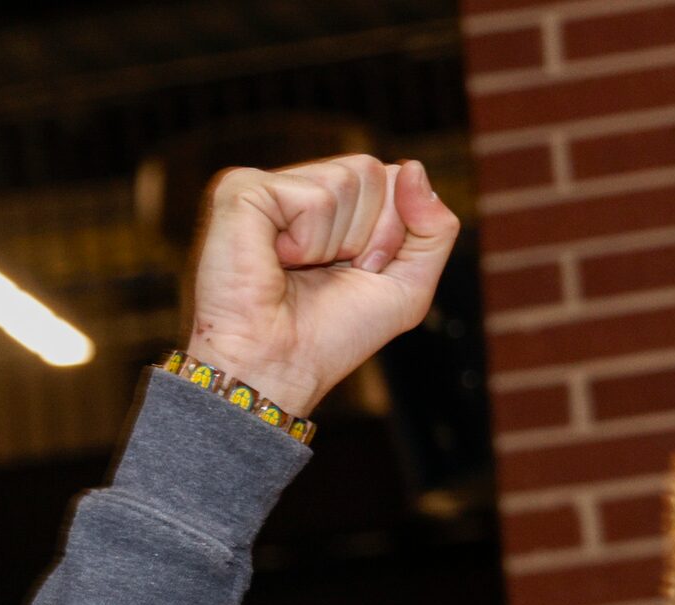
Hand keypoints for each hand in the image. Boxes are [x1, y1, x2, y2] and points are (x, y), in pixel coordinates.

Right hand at [183, 155, 459, 417]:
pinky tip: (277, 261)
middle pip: (373, 172)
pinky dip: (309, 241)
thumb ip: (433, 230)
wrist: (279, 367)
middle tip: (331, 273)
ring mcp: (268, 183)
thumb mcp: (408, 287)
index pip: (393, 178)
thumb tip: (414, 167)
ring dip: (338, 242)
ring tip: (301, 269)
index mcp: (332, 203)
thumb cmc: (334, 334)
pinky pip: (314, 197)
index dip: (393, 233)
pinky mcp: (241, 188)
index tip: (362, 272)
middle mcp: (299, 185)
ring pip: (346, 179)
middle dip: (371, 235)